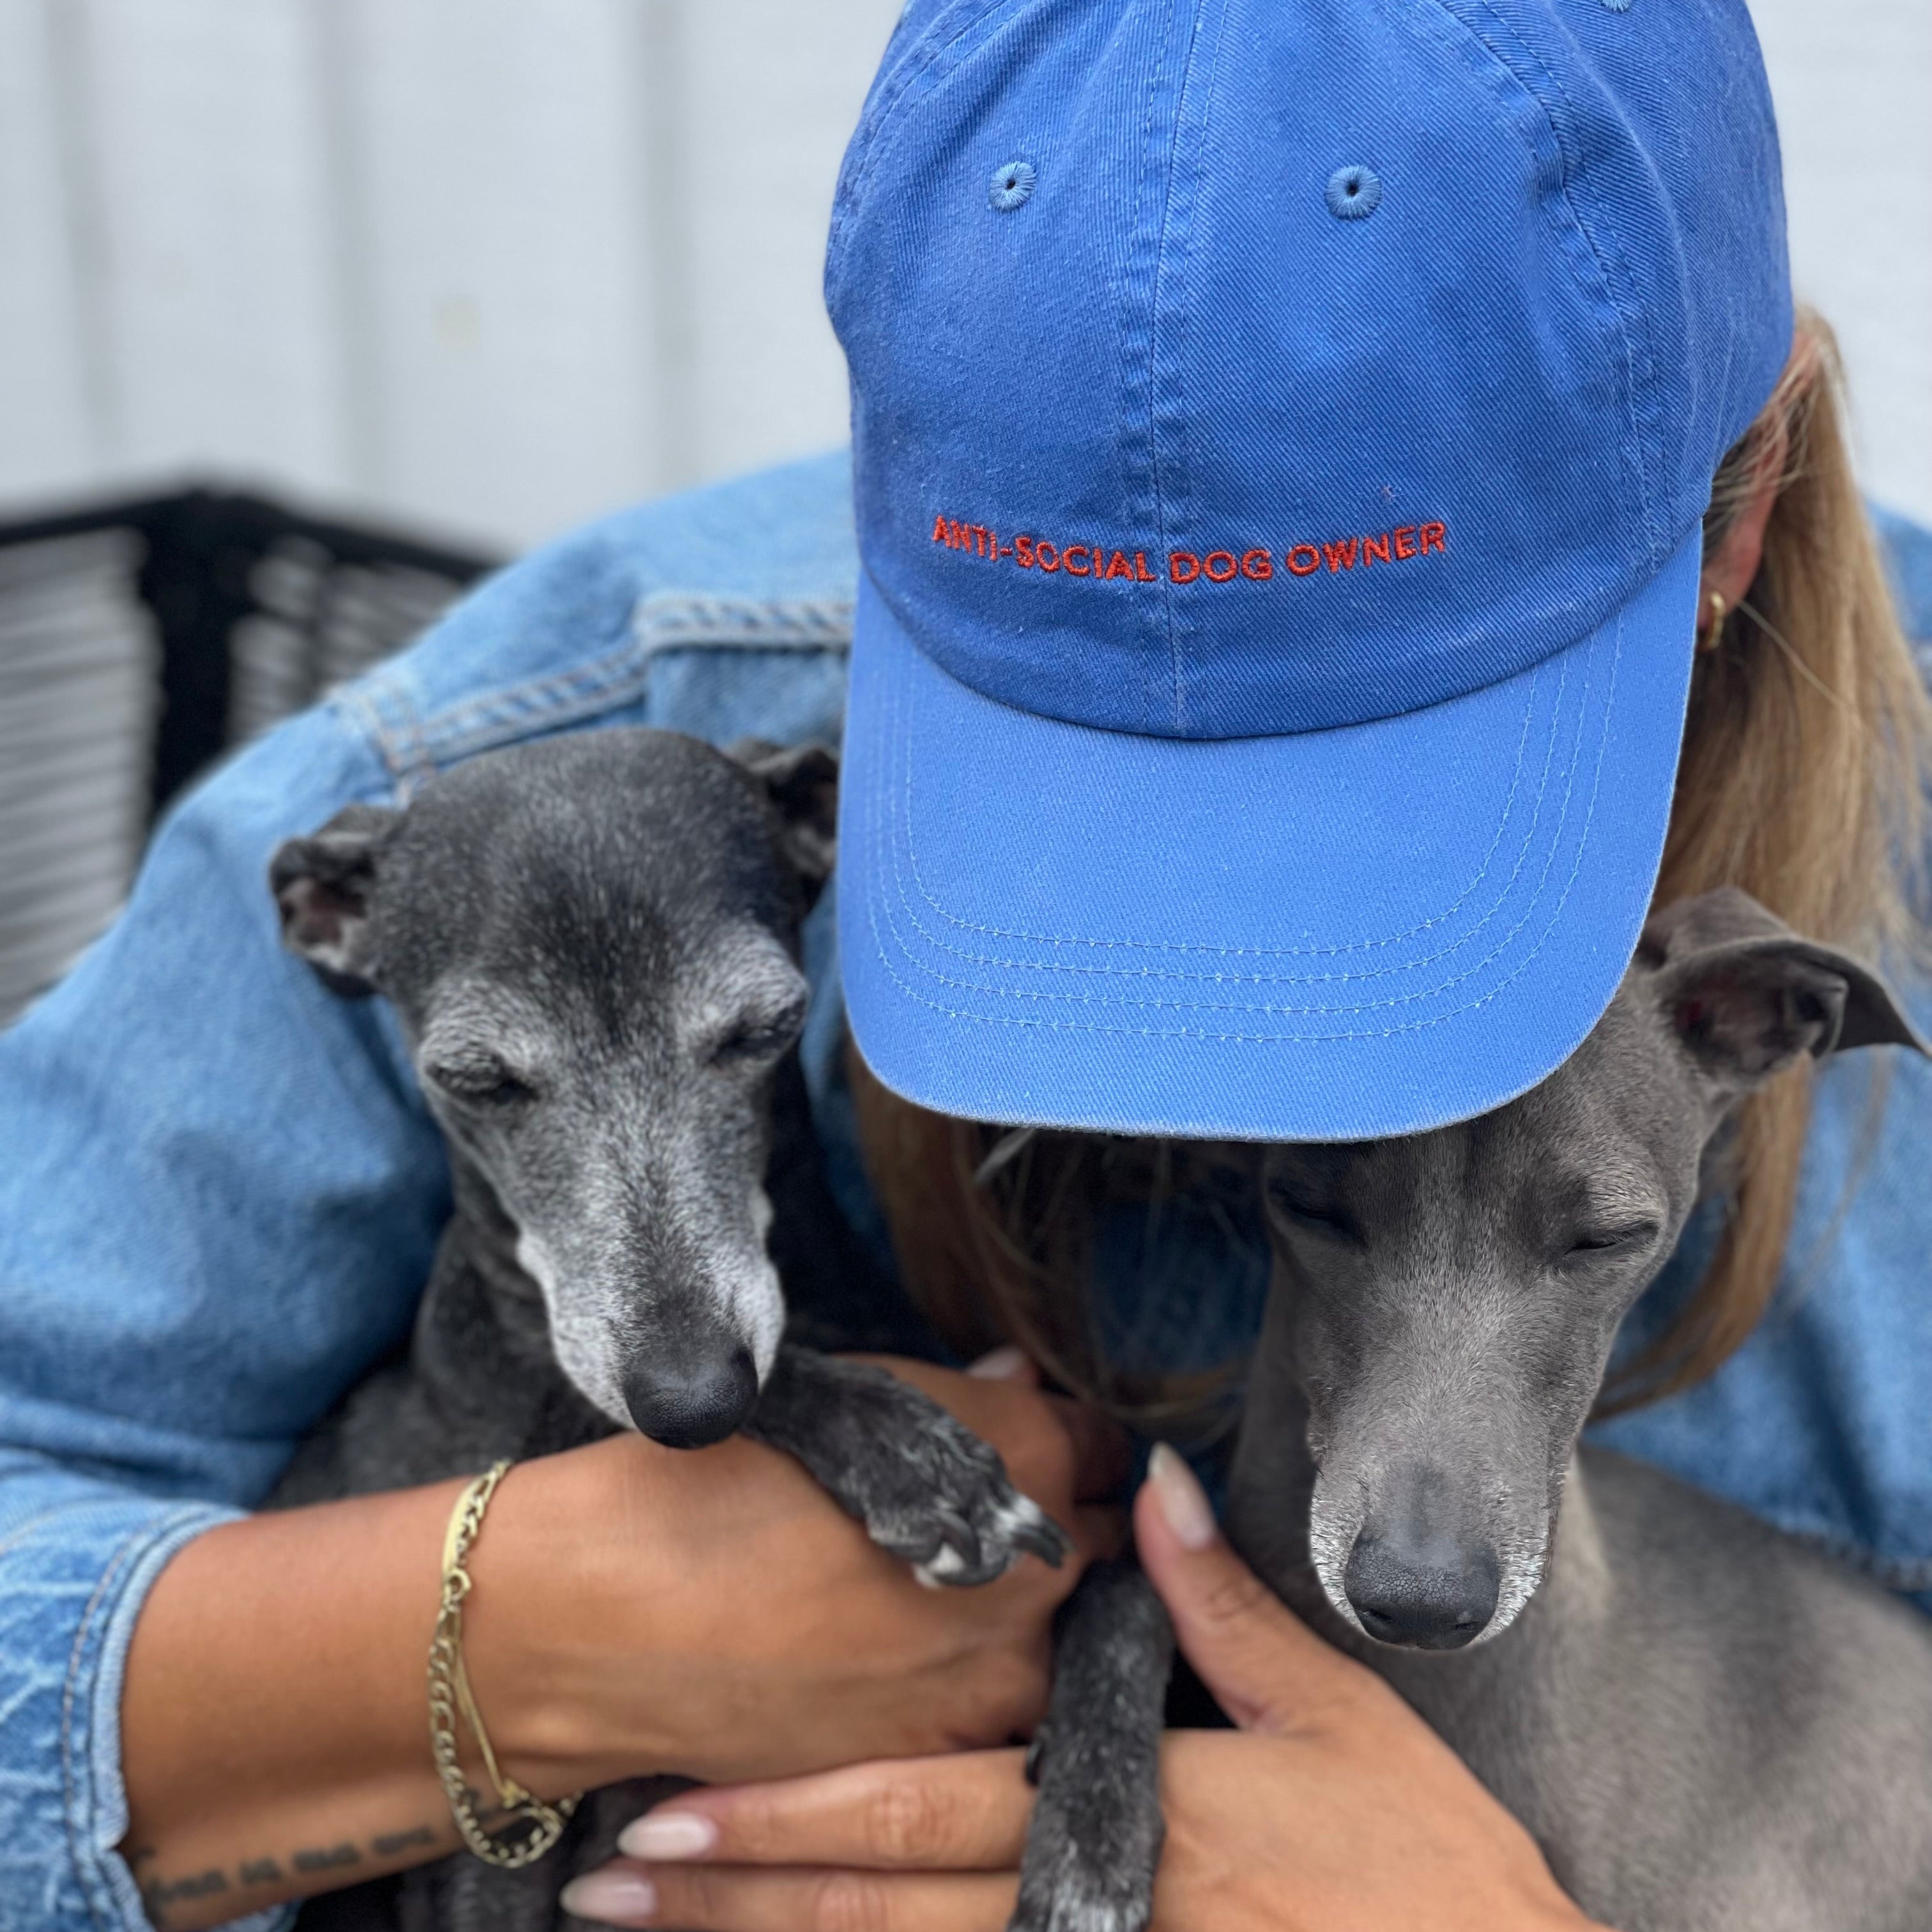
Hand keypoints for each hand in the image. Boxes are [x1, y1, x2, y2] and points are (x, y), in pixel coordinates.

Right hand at [470, 1349, 1127, 1794]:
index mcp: (1024, 1454)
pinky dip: (968, 1682)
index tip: (1028, 1453)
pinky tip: (897, 1658)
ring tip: (924, 1598)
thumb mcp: (843, 1399)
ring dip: (1017, 1614)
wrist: (605, 1619)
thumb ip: (960, 1402)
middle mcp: (1040, 1565)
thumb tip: (1017, 1387)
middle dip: (1051, 1525)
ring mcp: (1001, 1672)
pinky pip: (997, 1706)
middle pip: (1095, 1539)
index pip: (1102, 1443)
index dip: (1062, 1442)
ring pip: (1054, 1632)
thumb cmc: (713, 1480)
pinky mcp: (949, 1752)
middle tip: (974, 1522)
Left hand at [559, 1446, 1603, 1931]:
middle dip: (739, 1892)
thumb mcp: (1334, 1713)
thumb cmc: (1425, 1862)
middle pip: (882, 1903)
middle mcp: (1092, 1908)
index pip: (924, 1810)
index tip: (677, 1803)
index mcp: (1130, 1809)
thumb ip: (1221, 1603)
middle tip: (612, 1883)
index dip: (793, 1811)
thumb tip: (1150, 1482)